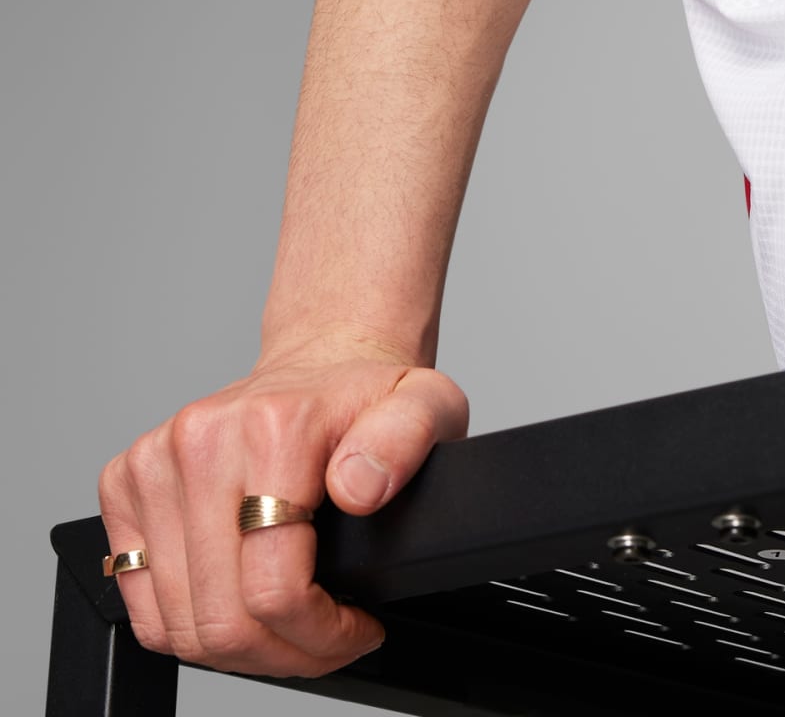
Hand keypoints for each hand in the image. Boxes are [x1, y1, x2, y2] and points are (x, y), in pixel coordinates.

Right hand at [97, 333, 469, 677]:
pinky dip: (188, 625)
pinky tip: (241, 606)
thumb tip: (359, 487)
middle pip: (221, 618)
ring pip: (175, 623)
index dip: (320, 634)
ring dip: (236, 650)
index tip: (356, 629)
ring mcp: (153, 462)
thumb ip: (406, 441)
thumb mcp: (426, 405)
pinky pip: (140, 600)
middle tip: (326, 642)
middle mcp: (201, 440)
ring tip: (289, 628)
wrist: (320, 364)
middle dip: (283, 654)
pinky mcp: (123, 483)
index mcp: (273, 427)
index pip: (274, 588)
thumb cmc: (368, 396)